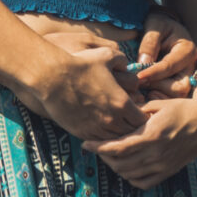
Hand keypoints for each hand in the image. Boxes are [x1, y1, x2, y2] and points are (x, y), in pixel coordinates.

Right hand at [28, 42, 149, 144]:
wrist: (53, 78)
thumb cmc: (80, 64)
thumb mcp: (106, 55)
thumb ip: (122, 60)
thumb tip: (126, 65)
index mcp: (122, 103)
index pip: (143, 120)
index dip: (143, 115)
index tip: (139, 110)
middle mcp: (111, 121)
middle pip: (131, 133)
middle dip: (133, 127)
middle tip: (130, 120)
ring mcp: (96, 129)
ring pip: (115, 140)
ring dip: (118, 133)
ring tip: (116, 125)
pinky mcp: (81, 133)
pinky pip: (98, 141)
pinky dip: (103, 136)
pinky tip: (101, 128)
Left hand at [85, 85, 196, 188]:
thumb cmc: (181, 108)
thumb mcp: (157, 104)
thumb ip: (135, 112)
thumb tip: (113, 113)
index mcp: (151, 135)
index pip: (117, 147)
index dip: (98, 148)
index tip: (86, 144)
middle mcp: (156, 153)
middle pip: (119, 163)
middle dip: (103, 157)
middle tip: (96, 148)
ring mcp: (163, 165)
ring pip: (128, 174)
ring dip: (115, 167)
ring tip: (109, 156)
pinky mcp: (169, 171)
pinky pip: (143, 183)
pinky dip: (130, 178)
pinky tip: (126, 167)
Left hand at [133, 3, 196, 95]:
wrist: (163, 28)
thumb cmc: (158, 24)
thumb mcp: (154, 26)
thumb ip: (149, 43)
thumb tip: (143, 63)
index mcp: (187, 50)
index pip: (170, 67)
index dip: (153, 73)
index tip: (138, 76)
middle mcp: (190, 67)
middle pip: (180, 88)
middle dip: (158, 86)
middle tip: (140, 80)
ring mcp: (186, 78)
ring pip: (176, 96)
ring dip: (157, 93)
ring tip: (141, 85)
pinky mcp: (178, 84)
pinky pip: (170, 98)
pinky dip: (158, 97)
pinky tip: (145, 91)